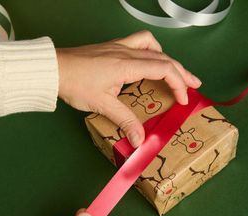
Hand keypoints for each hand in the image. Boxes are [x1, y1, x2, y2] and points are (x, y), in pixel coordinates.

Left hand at [56, 30, 201, 147]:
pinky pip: (140, 42)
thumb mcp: (102, 105)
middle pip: (164, 57)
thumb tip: (140, 141)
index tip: (183, 100)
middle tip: (195, 85)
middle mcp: (127, 52)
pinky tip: (151, 60)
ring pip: (153, 46)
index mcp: (127, 65)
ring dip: (168, 58)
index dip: (178, 84)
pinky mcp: (112, 48)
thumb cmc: (74, 83)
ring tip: (177, 71)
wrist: (52, 69)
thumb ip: (125, 121)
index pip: (163, 68)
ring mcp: (119, 47)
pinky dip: (152, 50)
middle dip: (182, 72)